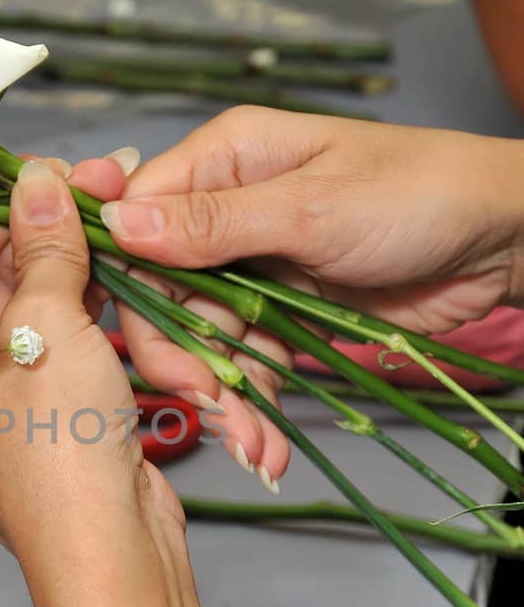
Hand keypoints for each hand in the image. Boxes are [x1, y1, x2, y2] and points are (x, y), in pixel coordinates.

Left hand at [0, 158, 182, 570]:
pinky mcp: (44, 418)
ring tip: (116, 208)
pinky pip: (56, 346)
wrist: (111, 553)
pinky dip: (85, 308)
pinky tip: (119, 265)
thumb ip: (44, 248)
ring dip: (71, 262)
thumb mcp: (46, 329)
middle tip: (98, 181)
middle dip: (41, 229)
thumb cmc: (54, 448)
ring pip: (27, 311)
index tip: (44, 171)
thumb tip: (41, 179)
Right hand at [97, 107, 523, 478]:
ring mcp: (255, 262)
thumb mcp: (312, 208)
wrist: (504, 238)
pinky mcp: (283, 310)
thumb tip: (120, 223)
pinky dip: (254, 401)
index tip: (129, 340)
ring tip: (254, 446)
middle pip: (161, 292)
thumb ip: (213, 223)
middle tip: (206, 406)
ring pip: (202, 336)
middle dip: (179, 356)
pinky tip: (267, 441)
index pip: (136, 219)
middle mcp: (227, 209)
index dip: (124, 282)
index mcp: (224, 159)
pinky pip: (245, 358)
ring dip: (222, 394)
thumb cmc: (420, 193)